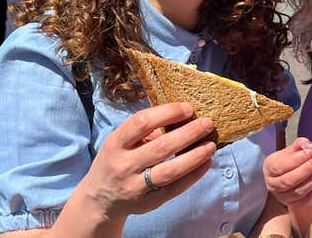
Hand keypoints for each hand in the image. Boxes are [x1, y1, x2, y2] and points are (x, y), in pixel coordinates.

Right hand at [77, 102, 215, 221]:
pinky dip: (193, 175)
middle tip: (208, 124)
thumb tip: (182, 118)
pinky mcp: (147, 203)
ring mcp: (134, 187)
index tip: (188, 108)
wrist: (100, 198)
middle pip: (161, 147)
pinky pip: (174, 189)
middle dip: (189, 133)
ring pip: (170, 171)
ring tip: (211, 145)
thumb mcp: (120, 141)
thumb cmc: (116, 160)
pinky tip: (206, 163)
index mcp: (115, 144)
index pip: (141, 123)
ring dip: (195, 156)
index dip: (167, 113)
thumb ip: (145, 130)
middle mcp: (123, 166)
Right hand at [263, 137, 311, 207]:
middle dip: (308, 168)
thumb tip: (304, 142)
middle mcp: (273, 185)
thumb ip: (296, 147)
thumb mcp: (288, 152)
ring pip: (301, 190)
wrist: (290, 178)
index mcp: (269, 168)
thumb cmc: (288, 163)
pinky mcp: (296, 204)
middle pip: (290, 180)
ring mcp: (283, 197)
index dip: (296, 159)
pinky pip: (309, 197)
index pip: (280, 166)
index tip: (311, 151)